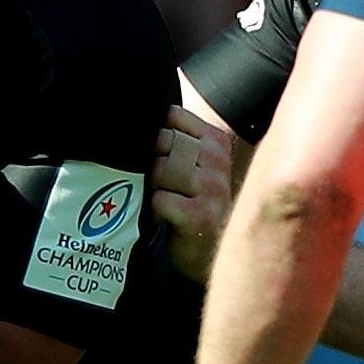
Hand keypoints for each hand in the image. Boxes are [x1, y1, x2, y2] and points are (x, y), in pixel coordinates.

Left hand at [150, 107, 233, 281]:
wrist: (206, 249)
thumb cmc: (192, 201)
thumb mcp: (192, 162)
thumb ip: (177, 136)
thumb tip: (144, 114)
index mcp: (217, 142)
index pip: (173, 117)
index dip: (160, 135)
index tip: (165, 155)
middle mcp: (219, 162)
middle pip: (164, 141)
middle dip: (155, 161)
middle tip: (164, 183)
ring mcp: (212, 189)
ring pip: (161, 168)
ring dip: (156, 186)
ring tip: (168, 197)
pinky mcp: (199, 216)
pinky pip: (161, 199)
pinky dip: (156, 208)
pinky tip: (168, 216)